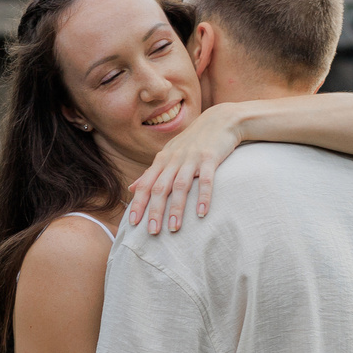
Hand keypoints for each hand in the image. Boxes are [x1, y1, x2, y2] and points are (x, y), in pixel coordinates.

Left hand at [126, 103, 245, 234]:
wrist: (221, 120)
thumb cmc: (193, 141)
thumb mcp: (168, 153)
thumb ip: (150, 172)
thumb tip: (131, 188)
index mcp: (162, 160)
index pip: (146, 184)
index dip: (138, 203)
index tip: (132, 223)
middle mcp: (174, 159)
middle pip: (160, 188)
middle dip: (155, 211)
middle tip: (152, 232)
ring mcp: (192, 158)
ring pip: (180, 186)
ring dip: (176, 208)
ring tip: (174, 228)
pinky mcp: (210, 158)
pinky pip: (205, 179)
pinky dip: (203, 196)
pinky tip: (202, 213)